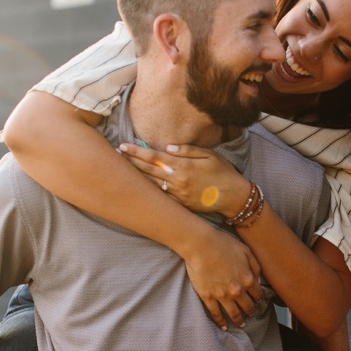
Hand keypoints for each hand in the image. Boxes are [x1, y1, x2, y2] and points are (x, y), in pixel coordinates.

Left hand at [120, 142, 249, 215]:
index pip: (153, 157)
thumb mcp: (210, 155)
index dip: (136, 151)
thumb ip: (187, 150)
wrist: (234, 198)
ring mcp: (177, 194)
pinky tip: (138, 187)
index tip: (123, 146)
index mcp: (183, 166)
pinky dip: (148, 192)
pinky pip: (160, 198)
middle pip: (148, 170)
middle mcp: (177, 180)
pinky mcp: (180, 204)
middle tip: (116, 155)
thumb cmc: (223, 173)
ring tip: (122, 169)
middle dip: (130, 162)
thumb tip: (167, 147)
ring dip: (135, 176)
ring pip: (151, 184)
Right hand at [181, 226, 263, 329]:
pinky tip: (223, 327)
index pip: (257, 295)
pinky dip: (220, 322)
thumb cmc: (223, 244)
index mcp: (248, 279)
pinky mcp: (208, 297)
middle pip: (247, 306)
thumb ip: (255, 267)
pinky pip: (216, 314)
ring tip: (241, 325)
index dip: (258, 299)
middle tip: (250, 314)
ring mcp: (222, 296)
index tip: (257, 301)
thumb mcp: (246, 251)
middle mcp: (237, 291)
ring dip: (239, 321)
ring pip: (233, 313)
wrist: (201, 245)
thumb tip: (258, 279)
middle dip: (250, 311)